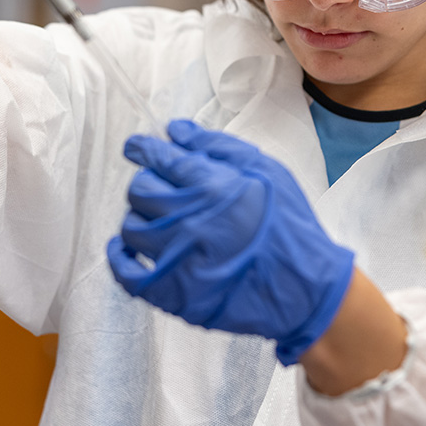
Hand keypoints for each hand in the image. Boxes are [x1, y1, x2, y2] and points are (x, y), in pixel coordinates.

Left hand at [107, 119, 354, 364]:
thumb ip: (218, 147)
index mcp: (212, 186)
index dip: (143, 149)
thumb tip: (176, 130)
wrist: (305, 288)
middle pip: (140, 190)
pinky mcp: (172, 294)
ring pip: (131, 227)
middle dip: (147, 182)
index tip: (136, 147)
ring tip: (159, 219)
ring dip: (140, 217)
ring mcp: (177, 259)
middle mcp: (188, 220)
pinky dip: (120, 257)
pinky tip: (126, 248)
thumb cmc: (290, 226)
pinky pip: (127, 274)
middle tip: (161, 186)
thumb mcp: (266, 171)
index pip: (160, 159)